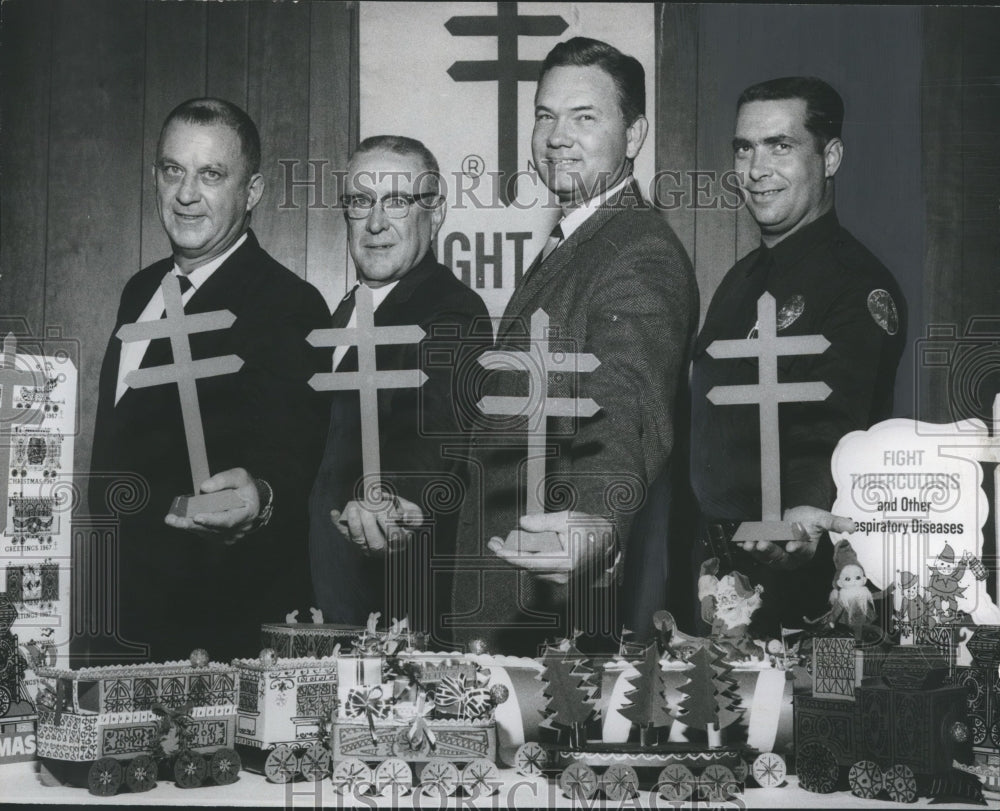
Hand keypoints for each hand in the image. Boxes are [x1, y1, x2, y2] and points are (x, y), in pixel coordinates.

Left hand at [163, 467, 259, 543]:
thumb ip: (224, 479)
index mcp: (247, 513)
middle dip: (192, 524)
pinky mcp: (222, 537)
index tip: (196, 517)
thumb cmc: (245, 487)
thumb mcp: (239, 476)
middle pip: (213, 530)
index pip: (228, 520)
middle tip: (174, 520)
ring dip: (188, 526)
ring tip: (171, 519)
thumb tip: (204, 487)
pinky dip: (192, 526)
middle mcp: (239, 528)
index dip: (212, 520)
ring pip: (206, 533)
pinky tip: (180, 519)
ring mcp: (230, 535)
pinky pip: (205, 533)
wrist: (251, 500)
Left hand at [331, 491, 423, 554]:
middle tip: (368, 511)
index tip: (387, 513)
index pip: (394, 539)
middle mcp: (382, 548)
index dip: (390, 527)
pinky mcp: (353, 537)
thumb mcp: (414, 513)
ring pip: (358, 540)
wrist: (392, 513)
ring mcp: (366, 544)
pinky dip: (337, 522)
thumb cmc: (403, 514)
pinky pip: (343, 532)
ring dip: (354, 524)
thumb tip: (402, 517)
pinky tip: (334, 513)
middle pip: (374, 544)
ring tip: (355, 508)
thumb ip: (414, 515)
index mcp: (399, 543)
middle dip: (369, 527)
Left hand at [487, 511, 614, 585]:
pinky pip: (539, 568)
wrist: (608, 543)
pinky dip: (530, 558)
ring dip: (519, 555)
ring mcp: (561, 579)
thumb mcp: (567, 518)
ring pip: (531, 568)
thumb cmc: (590, 530)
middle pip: (526, 566)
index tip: (497, 549)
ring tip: (509, 541)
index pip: (529, 561)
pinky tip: (526, 546)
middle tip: (493, 542)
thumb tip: (523, 523)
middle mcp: (561, 575)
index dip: (510, 556)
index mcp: (564, 561)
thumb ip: (543, 522)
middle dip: (509, 553)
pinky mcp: (560, 578)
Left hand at [740, 506, 854, 570]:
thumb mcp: (820, 517)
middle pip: (780, 558)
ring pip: (765, 556)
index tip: (791, 546)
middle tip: (761, 543)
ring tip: (748, 544)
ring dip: (756, 551)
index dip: (796, 549)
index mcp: (805, 551)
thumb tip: (853, 527)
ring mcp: (774, 555)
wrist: (790, 515)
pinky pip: (754, 551)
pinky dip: (747, 546)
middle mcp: (789, 557)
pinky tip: (741, 541)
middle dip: (770, 551)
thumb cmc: (806, 518)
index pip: (801, 552)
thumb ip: (834, 522)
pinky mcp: (761, 551)